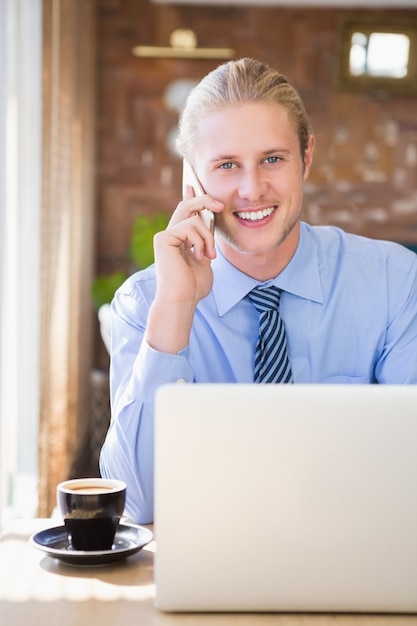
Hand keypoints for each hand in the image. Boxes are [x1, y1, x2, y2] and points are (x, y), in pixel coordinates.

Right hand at [145, 186, 222, 353]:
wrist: (183, 299)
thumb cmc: (194, 286)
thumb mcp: (205, 259)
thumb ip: (205, 241)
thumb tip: (210, 220)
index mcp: (179, 240)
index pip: (185, 213)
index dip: (192, 198)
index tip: (196, 187)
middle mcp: (170, 236)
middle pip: (186, 206)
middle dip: (204, 200)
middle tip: (220, 205)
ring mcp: (165, 236)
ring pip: (193, 219)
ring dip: (208, 237)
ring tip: (209, 255)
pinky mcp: (163, 238)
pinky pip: (189, 227)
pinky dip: (200, 240)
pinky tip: (199, 256)